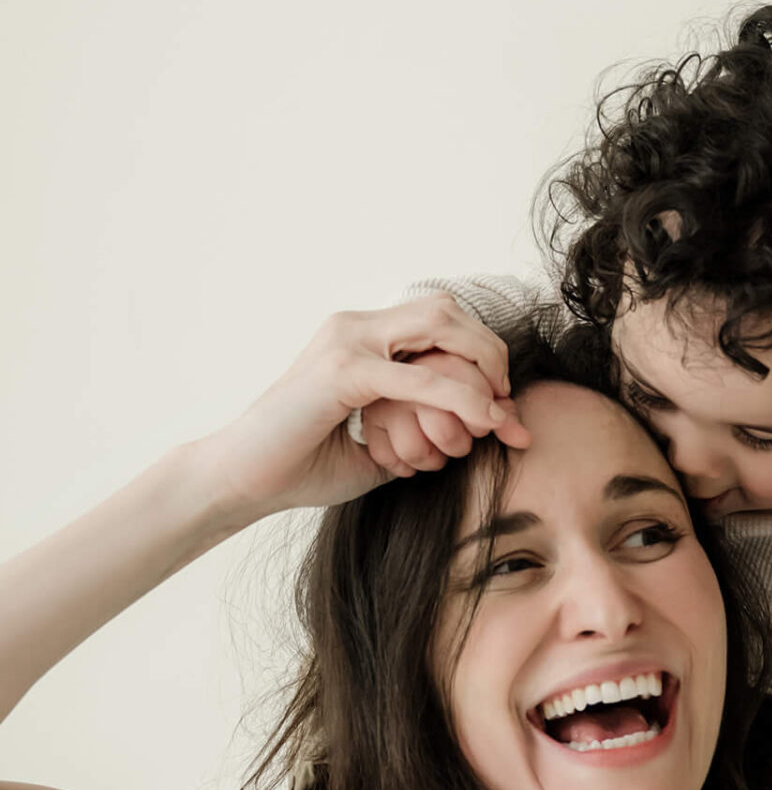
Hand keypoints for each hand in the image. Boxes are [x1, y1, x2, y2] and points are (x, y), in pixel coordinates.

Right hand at [192, 296, 533, 517]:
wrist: (244, 479)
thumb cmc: (301, 467)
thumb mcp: (376, 446)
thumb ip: (416, 430)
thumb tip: (464, 438)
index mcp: (360, 337)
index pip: (436, 321)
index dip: (480, 355)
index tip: (504, 405)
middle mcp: (354, 326)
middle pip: (447, 310)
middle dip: (490, 353)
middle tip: (508, 403)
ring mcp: (347, 342)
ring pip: (440, 326)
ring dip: (483, 366)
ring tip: (500, 412)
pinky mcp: (343, 372)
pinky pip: (421, 377)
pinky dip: (461, 398)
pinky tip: (486, 422)